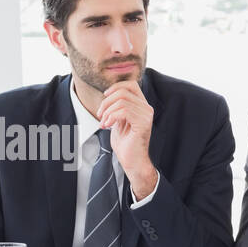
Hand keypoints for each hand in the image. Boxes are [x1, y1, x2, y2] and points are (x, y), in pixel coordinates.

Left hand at [97, 80, 157, 198]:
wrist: (131, 161)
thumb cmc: (125, 143)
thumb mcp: (119, 119)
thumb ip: (118, 106)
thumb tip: (109, 94)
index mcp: (142, 106)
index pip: (131, 85)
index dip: (115, 87)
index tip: (105, 97)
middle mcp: (147, 109)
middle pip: (123, 92)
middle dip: (106, 102)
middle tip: (100, 115)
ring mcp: (146, 116)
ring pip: (121, 102)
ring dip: (107, 112)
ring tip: (104, 123)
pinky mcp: (143, 124)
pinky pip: (124, 111)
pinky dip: (112, 117)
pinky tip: (108, 126)